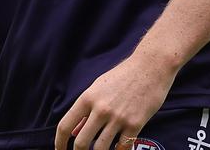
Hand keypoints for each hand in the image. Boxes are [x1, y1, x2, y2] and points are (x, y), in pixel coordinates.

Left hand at [55, 51, 176, 149]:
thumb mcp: (98, 88)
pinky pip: (123, 147)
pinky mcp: (135, 124)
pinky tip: (117, 149)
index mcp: (87, 98)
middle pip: (81, 142)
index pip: (65, 125)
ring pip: (101, 148)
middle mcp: (100, 109)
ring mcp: (118, 118)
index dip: (59, 142)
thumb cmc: (122, 76)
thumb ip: (85, 111)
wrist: (150, 67)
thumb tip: (73, 132)